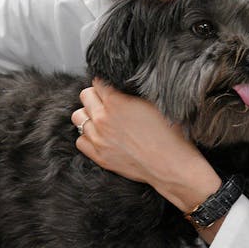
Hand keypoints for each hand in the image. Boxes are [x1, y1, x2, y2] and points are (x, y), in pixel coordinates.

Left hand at [73, 79, 220, 210]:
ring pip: (78, 118)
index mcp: (116, 102)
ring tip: (100, 119)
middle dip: (94, 96)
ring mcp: (98, 138)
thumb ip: (130, 95)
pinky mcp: (99, 156)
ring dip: (88, 115)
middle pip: (84, 96)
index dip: (105, 84)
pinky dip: (87, 137)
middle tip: (104, 102)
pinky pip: (80, 141)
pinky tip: (99, 137)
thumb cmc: (168, 135)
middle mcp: (102, 118)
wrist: (170, 165)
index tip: (109, 88)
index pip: (98, 82)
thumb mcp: (152, 104)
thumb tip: (120, 90)